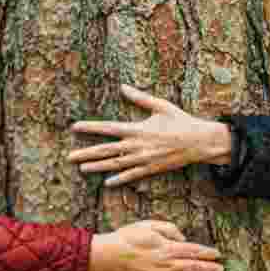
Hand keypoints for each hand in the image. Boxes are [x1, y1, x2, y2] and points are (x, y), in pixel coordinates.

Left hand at [68, 85, 231, 186]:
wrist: (199, 141)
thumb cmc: (180, 121)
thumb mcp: (160, 106)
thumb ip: (140, 98)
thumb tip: (123, 87)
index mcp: (138, 129)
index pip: (108, 128)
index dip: (90, 128)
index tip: (74, 127)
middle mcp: (137, 146)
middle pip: (106, 150)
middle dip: (86, 153)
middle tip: (69, 156)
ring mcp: (143, 160)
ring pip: (115, 165)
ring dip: (97, 167)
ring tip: (82, 168)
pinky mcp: (151, 169)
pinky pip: (132, 175)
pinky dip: (119, 179)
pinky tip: (107, 183)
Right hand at [88, 220, 223, 270]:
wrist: (108, 254)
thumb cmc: (128, 236)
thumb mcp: (150, 224)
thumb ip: (169, 230)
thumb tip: (183, 238)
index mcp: (166, 248)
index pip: (192, 251)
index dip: (206, 253)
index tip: (217, 254)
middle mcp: (165, 264)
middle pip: (192, 266)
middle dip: (208, 268)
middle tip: (221, 269)